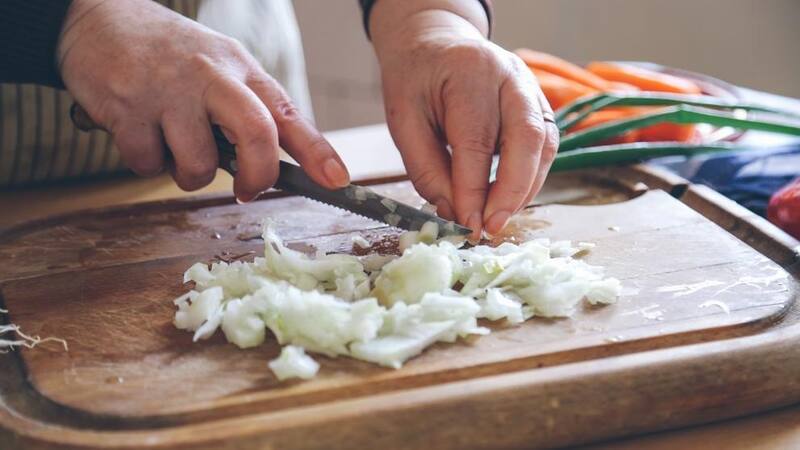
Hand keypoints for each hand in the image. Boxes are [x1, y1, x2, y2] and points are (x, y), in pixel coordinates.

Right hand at [57, 0, 348, 201]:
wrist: (99, 19)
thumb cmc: (171, 54)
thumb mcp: (221, 67)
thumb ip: (250, 108)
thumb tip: (280, 162)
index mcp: (240, 68)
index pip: (287, 112)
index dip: (317, 151)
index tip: (338, 180)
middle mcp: (210, 76)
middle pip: (256, 134)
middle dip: (257, 175)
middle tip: (247, 190)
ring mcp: (168, 91)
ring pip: (197, 166)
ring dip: (187, 174)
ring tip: (173, 144)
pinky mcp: (127, 108)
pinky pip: (147, 164)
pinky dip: (146, 160)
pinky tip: (139, 130)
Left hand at [369, 1, 558, 238]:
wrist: (434, 45)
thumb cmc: (415, 80)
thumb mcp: (403, 119)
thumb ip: (426, 167)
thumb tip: (456, 213)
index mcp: (469, 71)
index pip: (477, 140)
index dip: (474, 188)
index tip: (468, 224)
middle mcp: (510, 75)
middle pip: (526, 138)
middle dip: (512, 192)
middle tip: (492, 227)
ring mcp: (531, 87)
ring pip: (544, 145)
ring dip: (525, 189)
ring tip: (498, 218)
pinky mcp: (539, 104)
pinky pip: (545, 145)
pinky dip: (530, 177)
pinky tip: (508, 199)